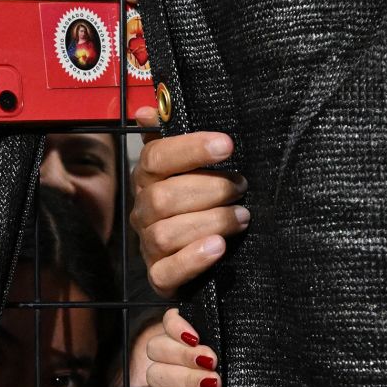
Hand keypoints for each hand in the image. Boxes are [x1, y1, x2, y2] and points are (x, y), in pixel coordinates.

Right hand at [129, 116, 248, 297]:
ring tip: (242, 218)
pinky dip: (193, 259)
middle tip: (241, 188)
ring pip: (166, 234)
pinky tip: (219, 247)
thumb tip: (148, 109)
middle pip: (162, 198)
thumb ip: (173, 138)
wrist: (204, 258)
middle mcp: (143, 211)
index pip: (156, 157)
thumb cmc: (202, 202)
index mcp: (148, 179)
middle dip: (208, 190)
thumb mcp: (191, 168)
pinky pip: (167, 271)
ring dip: (210, 222)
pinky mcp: (160, 278)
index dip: (190, 149)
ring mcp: (149, 246)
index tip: (227, 146)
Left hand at [144, 308, 219, 386]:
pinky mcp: (179, 327)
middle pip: (157, 375)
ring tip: (210, 360)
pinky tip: (195, 337)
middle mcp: (165, 376)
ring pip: (157, 349)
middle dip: (187, 381)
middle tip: (214, 382)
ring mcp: (170, 350)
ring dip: (183, 356)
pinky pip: (168, 321)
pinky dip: (177, 327)